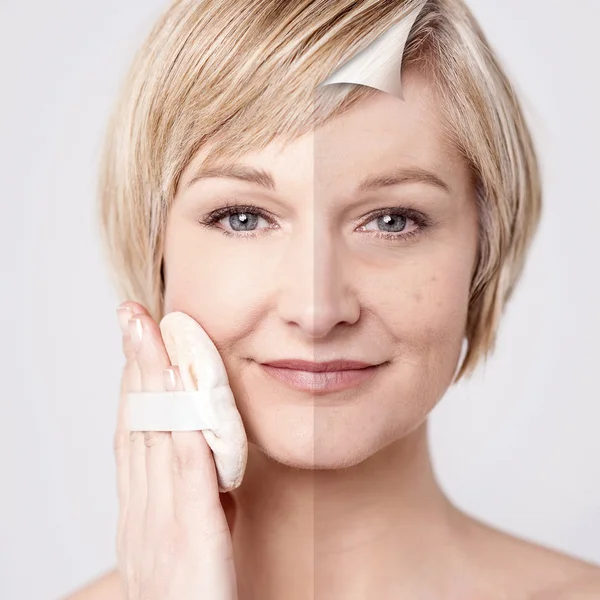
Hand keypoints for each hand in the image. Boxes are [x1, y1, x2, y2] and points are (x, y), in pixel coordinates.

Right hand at [113, 301, 238, 599]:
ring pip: (154, 436)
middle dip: (135, 365)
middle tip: (132, 317)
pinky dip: (180, 424)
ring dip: (151, 379)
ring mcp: (160, 525)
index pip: (134, 435)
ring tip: (148, 331)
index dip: (134, 384)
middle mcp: (142, 514)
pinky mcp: (190, 539)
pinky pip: (184, 472)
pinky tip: (180, 389)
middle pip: (137, 424)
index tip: (139, 341)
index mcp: (141, 515)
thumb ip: (197, 504)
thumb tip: (212, 468)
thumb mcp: (192, 544)